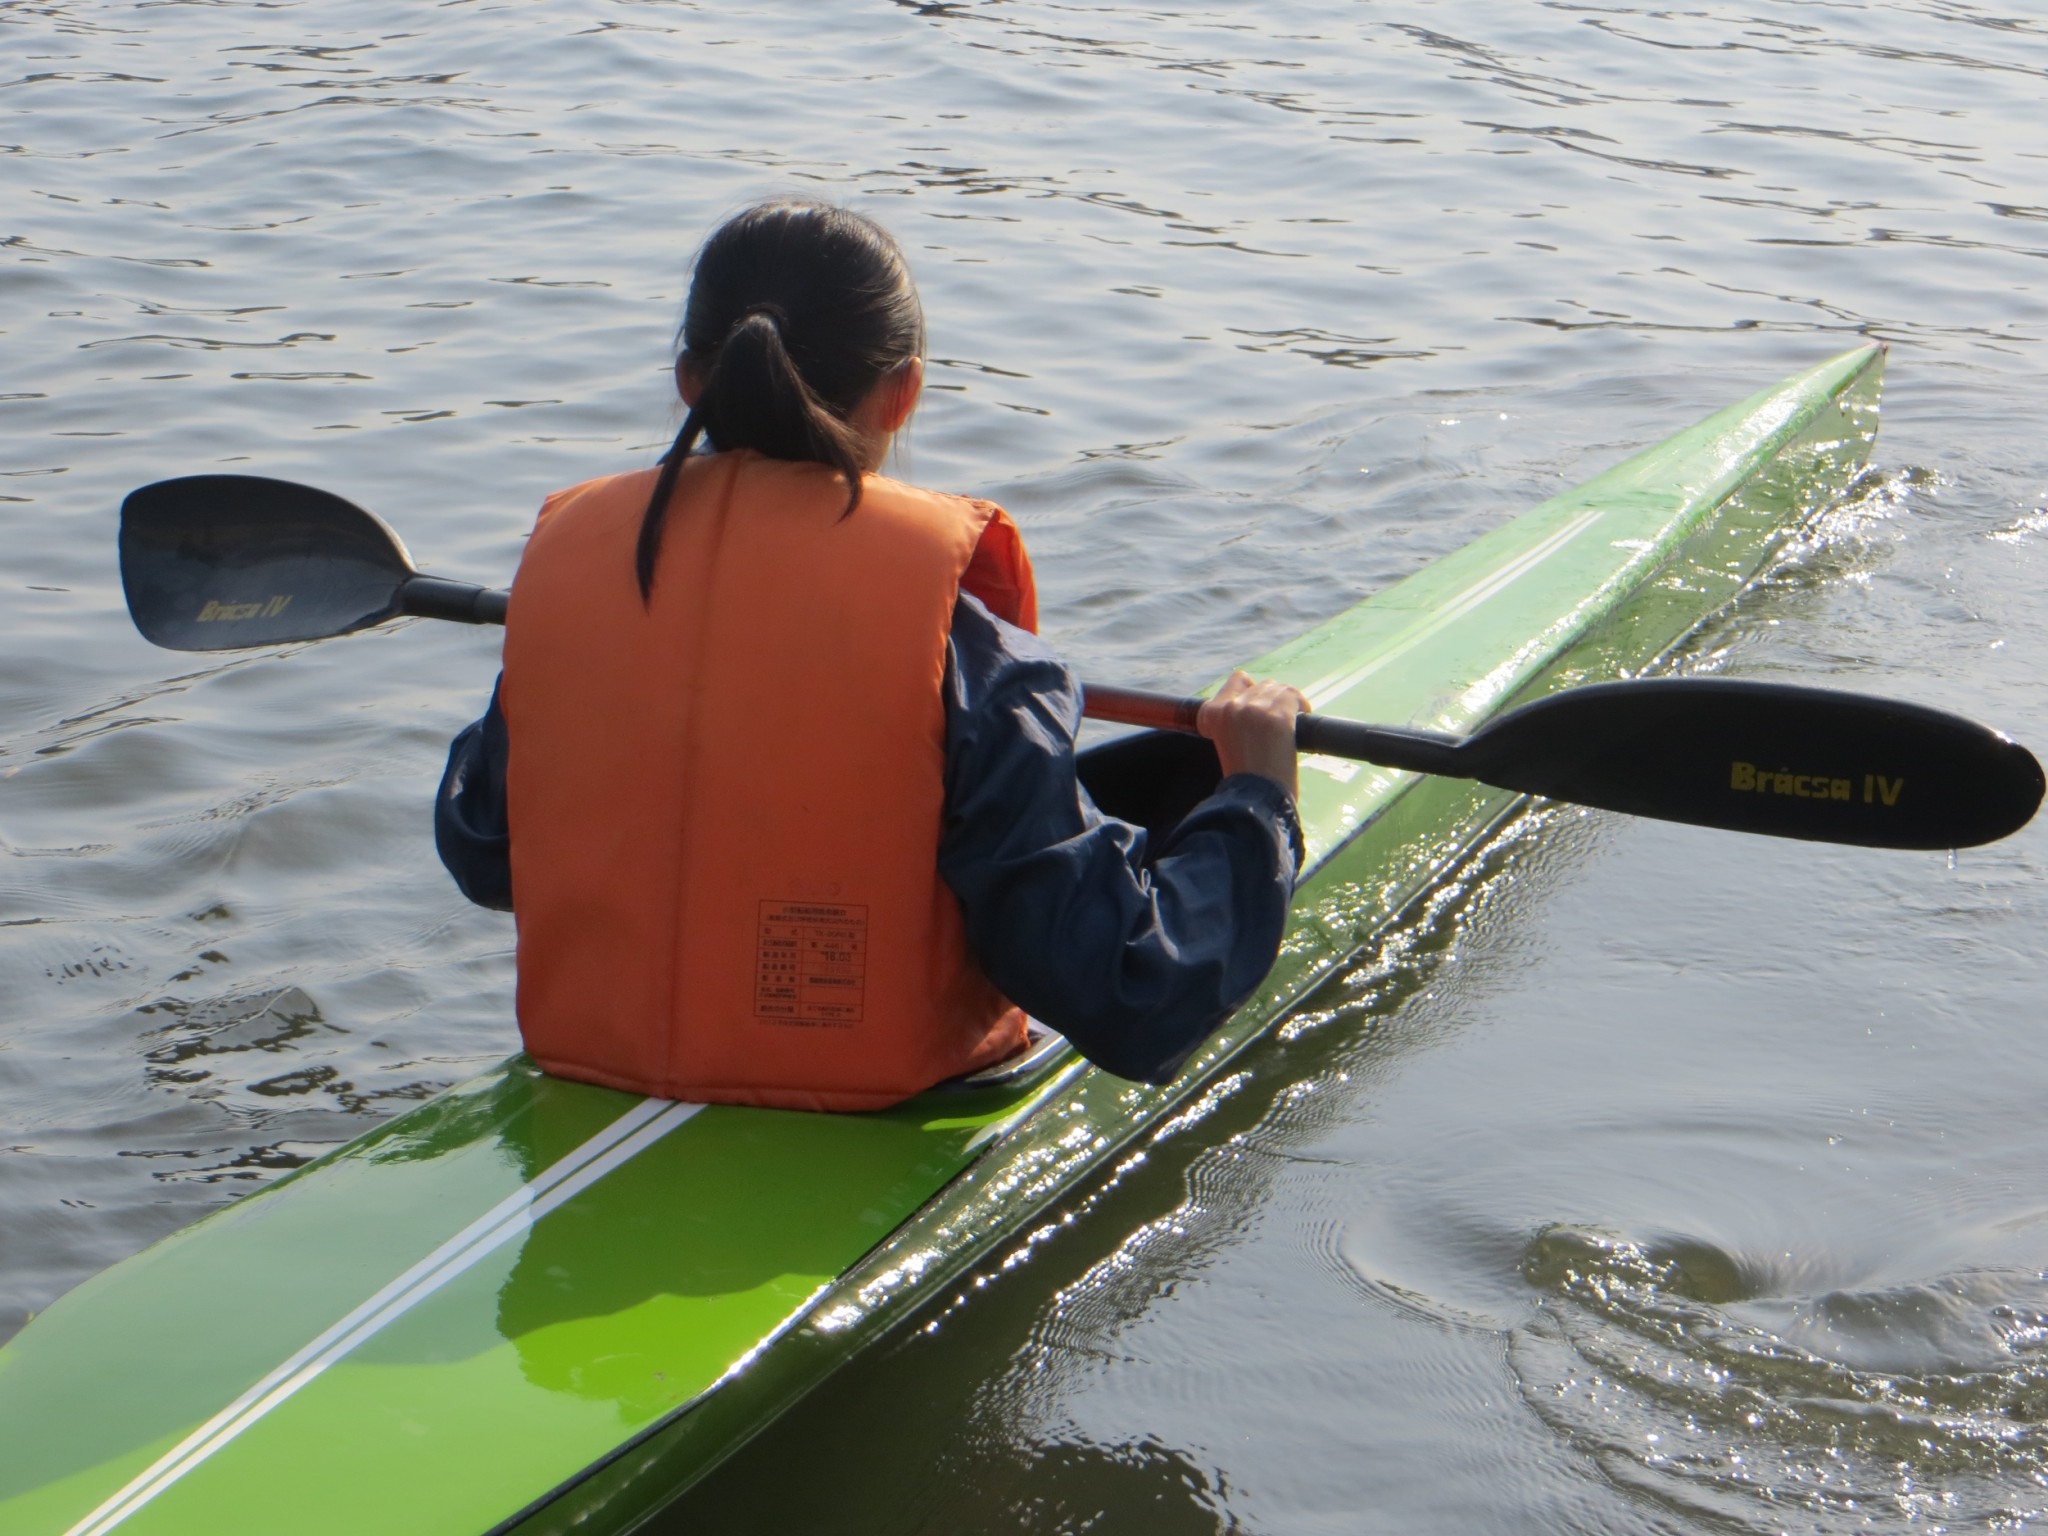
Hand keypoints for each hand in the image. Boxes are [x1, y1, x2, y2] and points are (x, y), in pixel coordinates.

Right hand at [1197, 671, 1310, 799]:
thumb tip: (1258, 712)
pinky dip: (1301, 705)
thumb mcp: (1225, 744)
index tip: (1259, 708)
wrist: (1253, 800)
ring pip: (1278, 689)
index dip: (1251, 691)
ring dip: (1285, 703)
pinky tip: (1301, 719)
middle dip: (1270, 700)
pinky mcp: (1277, 715)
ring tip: (1290, 722)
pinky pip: (1293, 696)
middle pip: (1260, 685)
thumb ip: (1233, 723)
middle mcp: (1230, 706)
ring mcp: (1254, 708)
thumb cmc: (1241, 782)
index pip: (1236, 680)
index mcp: (1210, 714)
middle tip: (1276, 722)